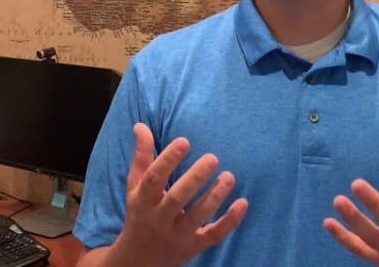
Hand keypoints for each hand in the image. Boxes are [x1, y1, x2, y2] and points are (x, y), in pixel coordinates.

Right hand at [108, 123, 247, 266]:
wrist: (138, 259)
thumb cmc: (140, 213)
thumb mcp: (135, 187)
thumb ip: (141, 156)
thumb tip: (141, 126)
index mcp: (143, 200)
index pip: (154, 179)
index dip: (167, 159)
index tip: (184, 141)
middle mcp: (159, 218)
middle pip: (177, 198)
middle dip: (195, 178)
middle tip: (213, 157)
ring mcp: (177, 235)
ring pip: (197, 217)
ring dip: (214, 197)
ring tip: (229, 176)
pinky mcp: (194, 246)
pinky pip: (213, 235)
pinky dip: (229, 221)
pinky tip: (243, 203)